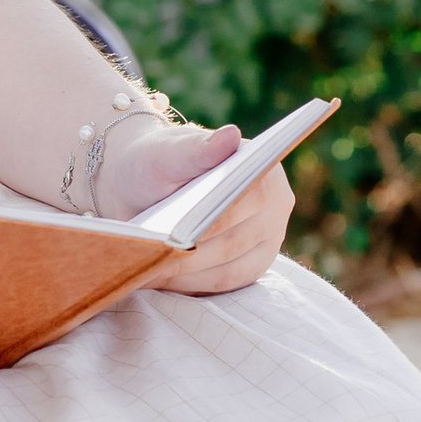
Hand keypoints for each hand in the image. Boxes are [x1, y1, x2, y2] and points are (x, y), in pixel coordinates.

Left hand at [91, 115, 292, 295]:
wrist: (145, 183)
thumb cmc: (157, 162)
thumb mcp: (169, 151)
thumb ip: (197, 149)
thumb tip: (230, 135)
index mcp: (264, 171)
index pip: (244, 204)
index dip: (210, 224)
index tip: (175, 237)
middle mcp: (276, 207)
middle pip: (235, 242)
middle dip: (190, 256)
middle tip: (152, 262)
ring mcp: (267, 240)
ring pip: (229, 270)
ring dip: (188, 276)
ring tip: (149, 274)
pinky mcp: (251, 265)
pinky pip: (224, 285)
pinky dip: (190, 285)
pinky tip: (160, 281)